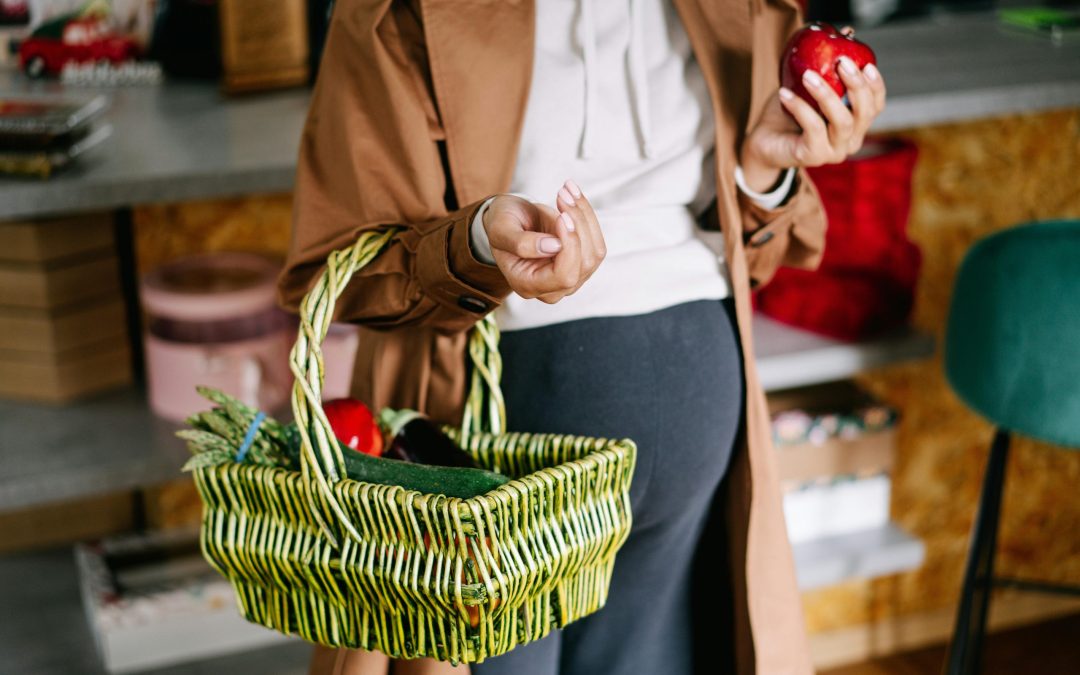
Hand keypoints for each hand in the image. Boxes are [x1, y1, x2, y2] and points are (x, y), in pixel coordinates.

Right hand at [483, 180, 605, 303]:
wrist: (510, 220)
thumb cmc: (502, 224)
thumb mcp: (501, 230)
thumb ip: (520, 243)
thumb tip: (554, 246)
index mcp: (527, 285)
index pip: (563, 276)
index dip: (569, 245)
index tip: (562, 215)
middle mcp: (551, 290)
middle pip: (583, 264)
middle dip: (578, 225)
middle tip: (561, 193)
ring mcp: (569, 280)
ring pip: (595, 253)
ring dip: (584, 217)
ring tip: (565, 191)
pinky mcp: (581, 265)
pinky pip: (597, 243)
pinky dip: (588, 217)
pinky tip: (573, 198)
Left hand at [739, 27, 886, 190]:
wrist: (763, 142)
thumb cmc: (788, 113)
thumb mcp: (808, 88)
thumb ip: (826, 68)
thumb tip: (845, 33)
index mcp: (855, 124)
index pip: (876, 106)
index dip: (876, 86)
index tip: (868, 65)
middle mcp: (850, 140)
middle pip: (864, 113)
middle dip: (856, 85)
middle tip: (841, 62)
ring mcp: (833, 151)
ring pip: (842, 122)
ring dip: (827, 95)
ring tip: (808, 76)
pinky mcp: (813, 156)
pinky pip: (813, 129)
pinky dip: (800, 108)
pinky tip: (785, 93)